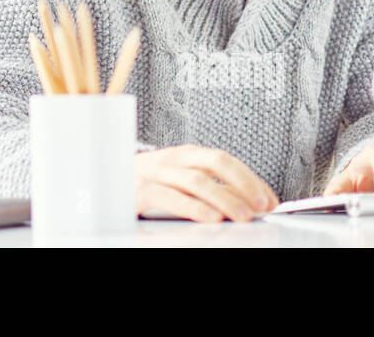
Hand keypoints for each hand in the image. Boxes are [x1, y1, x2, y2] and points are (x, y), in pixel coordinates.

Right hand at [134, 145, 278, 222]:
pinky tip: (210, 218)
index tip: (269, 200)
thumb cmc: (147, 185)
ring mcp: (155, 173)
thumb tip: (247, 203)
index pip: (224, 160)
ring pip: (195, 179)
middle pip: (214, 162)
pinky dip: (193, 207)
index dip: (250, 179)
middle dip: (242, 184)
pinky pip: (170, 197)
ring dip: (224, 198)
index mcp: (185, 155)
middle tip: (260, 206)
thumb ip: (210, 188)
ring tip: (242, 216)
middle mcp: (172, 159)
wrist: (104, 185)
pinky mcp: (139, 191)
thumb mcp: (180, 182)